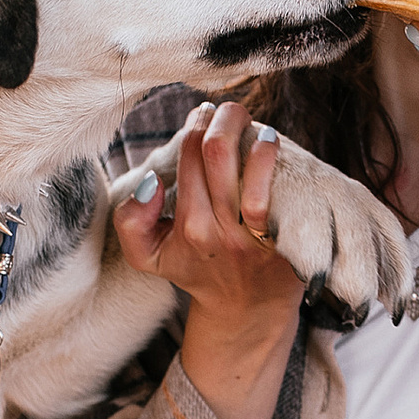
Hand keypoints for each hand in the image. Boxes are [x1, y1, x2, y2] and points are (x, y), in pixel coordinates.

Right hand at [112, 100, 305, 418]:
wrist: (248, 306)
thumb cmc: (198, 269)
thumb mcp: (148, 256)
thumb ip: (129, 221)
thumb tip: (151, 183)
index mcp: (190, 228)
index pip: (188, 155)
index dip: (194, 126)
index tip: (201, 120)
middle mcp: (225, 229)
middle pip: (218, 151)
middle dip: (223, 118)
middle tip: (225, 113)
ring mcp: (260, 232)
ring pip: (255, 160)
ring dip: (253, 130)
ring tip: (251, 125)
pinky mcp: (289, 233)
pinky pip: (284, 184)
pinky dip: (277, 157)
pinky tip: (270, 146)